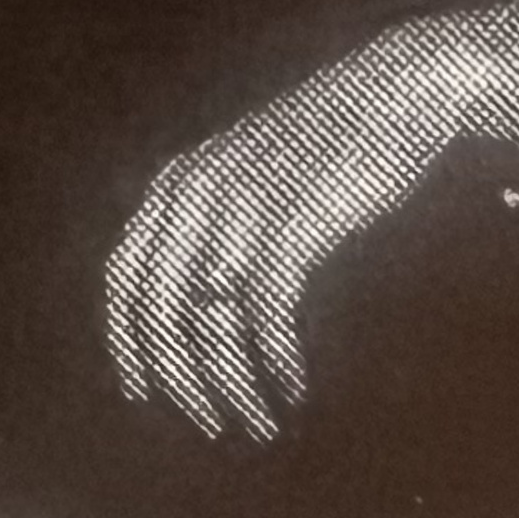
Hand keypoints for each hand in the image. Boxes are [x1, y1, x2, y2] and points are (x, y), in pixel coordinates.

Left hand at [107, 7, 518, 443]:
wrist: (395, 92)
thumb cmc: (325, 144)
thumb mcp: (245, 173)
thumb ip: (210, 223)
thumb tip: (193, 305)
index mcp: (174, 184)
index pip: (124, 278)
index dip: (126, 343)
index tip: (142, 394)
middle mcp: (192, 194)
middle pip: (158, 311)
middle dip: (178, 380)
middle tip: (209, 425)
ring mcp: (239, 208)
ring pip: (209, 321)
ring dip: (231, 385)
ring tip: (258, 423)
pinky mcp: (290, 223)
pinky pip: (264, 313)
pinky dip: (274, 361)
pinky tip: (292, 388)